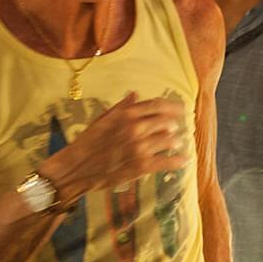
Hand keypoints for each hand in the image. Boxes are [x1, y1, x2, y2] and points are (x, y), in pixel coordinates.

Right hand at [46, 92, 188, 198]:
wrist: (77, 167)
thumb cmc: (88, 142)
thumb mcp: (103, 119)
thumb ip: (122, 107)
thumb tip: (135, 94)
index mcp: (127, 114)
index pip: (158, 105)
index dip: (173, 107)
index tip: (180, 108)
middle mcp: (136, 128)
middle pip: (168, 122)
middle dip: (174, 125)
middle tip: (177, 127)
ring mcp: (140, 148)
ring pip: (170, 140)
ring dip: (176, 141)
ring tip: (177, 142)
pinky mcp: (142, 166)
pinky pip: (168, 162)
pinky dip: (179, 161)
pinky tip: (184, 159)